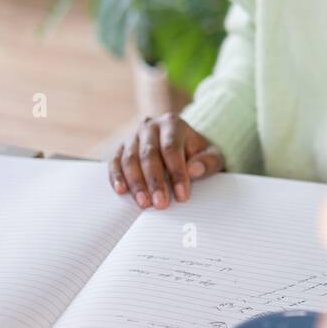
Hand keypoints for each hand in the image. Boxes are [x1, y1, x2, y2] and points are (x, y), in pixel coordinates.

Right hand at [107, 113, 224, 208]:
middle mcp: (150, 126)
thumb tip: (193, 170)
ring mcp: (133, 136)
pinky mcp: (121, 149)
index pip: (171, 148)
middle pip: (149, 154)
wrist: (181, 145)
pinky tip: (122, 191)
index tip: (182, 196)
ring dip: (136, 183)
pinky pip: (115, 163)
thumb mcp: (212, 155)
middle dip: (155, 181)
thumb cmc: (198, 153)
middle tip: (161, 204)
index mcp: (173, 123)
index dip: (176, 173)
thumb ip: (208, 162)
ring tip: (144, 203)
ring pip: (129, 159)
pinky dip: (117, 177)